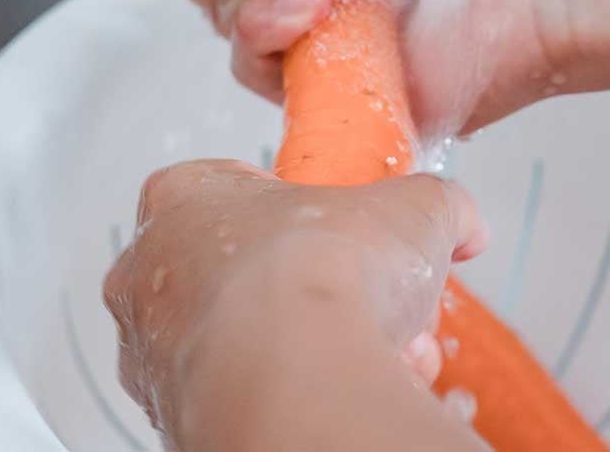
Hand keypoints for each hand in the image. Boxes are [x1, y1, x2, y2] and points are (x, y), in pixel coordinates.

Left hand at [103, 160, 486, 448]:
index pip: (231, 189)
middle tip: (368, 300)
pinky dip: (294, 396)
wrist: (291, 382)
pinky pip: (241, 398)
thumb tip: (460, 222)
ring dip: (314, 346)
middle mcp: (149, 276)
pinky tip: (345, 394)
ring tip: (377, 354)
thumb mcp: (411, 211)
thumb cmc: (315, 277)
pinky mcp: (172, 420)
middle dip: (317, 290)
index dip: (296, 210)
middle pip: (242, 272)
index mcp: (182, 200)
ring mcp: (153, 354)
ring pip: (244, 342)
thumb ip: (437, 206)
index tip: (334, 228)